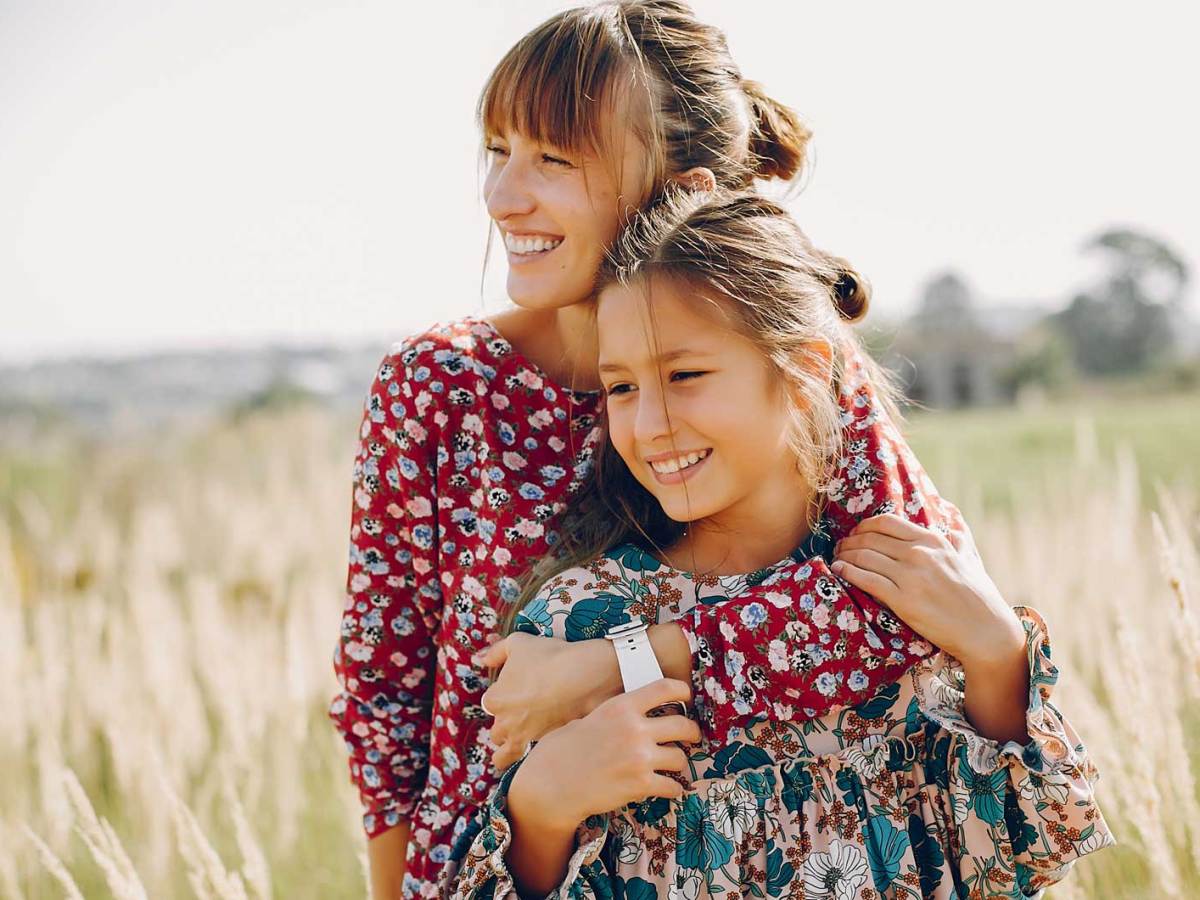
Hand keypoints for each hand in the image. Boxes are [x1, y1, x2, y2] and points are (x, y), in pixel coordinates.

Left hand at [476, 632, 622, 769]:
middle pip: (497, 731)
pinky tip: (538, 755)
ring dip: (508, 750)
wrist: (581, 677)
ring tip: (515, 748)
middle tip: (521, 714)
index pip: (491, 702)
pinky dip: (530, 759)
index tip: (517, 688)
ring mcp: (526, 737)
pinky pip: (531, 759)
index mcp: (495, 699)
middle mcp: (506, 722)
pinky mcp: (545, 745)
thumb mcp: (517, 643)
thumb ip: (496, 652)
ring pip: (505, 755)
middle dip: (505, 724)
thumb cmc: (547, 656)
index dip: (503, 695)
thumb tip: (481, 659)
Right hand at [508, 679, 700, 830]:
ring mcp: (640, 758)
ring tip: (671, 766)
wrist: (552, 785)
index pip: (665, 688)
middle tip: (692, 737)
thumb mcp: (588, 719)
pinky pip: (673, 786)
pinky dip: (673, 788)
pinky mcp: (641, 785)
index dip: (683, 691)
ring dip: (679, 763)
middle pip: (683, 725)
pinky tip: (667, 787)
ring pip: (681, 758)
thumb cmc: (563, 751)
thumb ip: (616, 716)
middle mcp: (635, 729)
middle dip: (692, 732)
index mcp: (622, 707)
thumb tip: (635, 713)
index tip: (686, 697)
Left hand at [831, 513, 1023, 666]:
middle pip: (870, 538)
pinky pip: (866, 579)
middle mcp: (920, 554)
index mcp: (933, 541)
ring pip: (864, 557)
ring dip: (844, 556)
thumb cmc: (980, 597)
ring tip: (836, 559)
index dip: (864, 526)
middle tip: (839, 548)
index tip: (855, 533)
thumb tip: (954, 523)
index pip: (887, 522)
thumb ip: (959, 539)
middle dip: (849, 541)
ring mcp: (910, 576)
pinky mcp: (903, 600)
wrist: (986, 631)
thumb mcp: (970, 560)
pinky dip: (847, 572)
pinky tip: (839, 571)